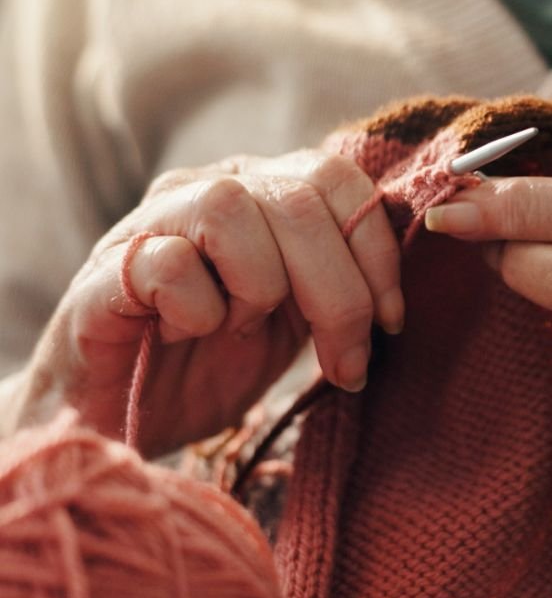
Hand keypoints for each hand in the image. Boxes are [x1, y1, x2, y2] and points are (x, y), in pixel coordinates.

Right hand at [17, 150, 402, 455]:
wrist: (120, 420)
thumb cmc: (211, 365)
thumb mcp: (296, 322)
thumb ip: (338, 284)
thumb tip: (397, 285)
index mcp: (262, 193)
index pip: (338, 177)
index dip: (377, 249)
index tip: (391, 322)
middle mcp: (209, 188)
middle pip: (299, 199)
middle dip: (339, 293)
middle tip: (344, 361)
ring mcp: (152, 221)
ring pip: (231, 209)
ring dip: (258, 289)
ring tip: (239, 328)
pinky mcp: (106, 269)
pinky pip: (171, 265)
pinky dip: (198, 312)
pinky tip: (184, 333)